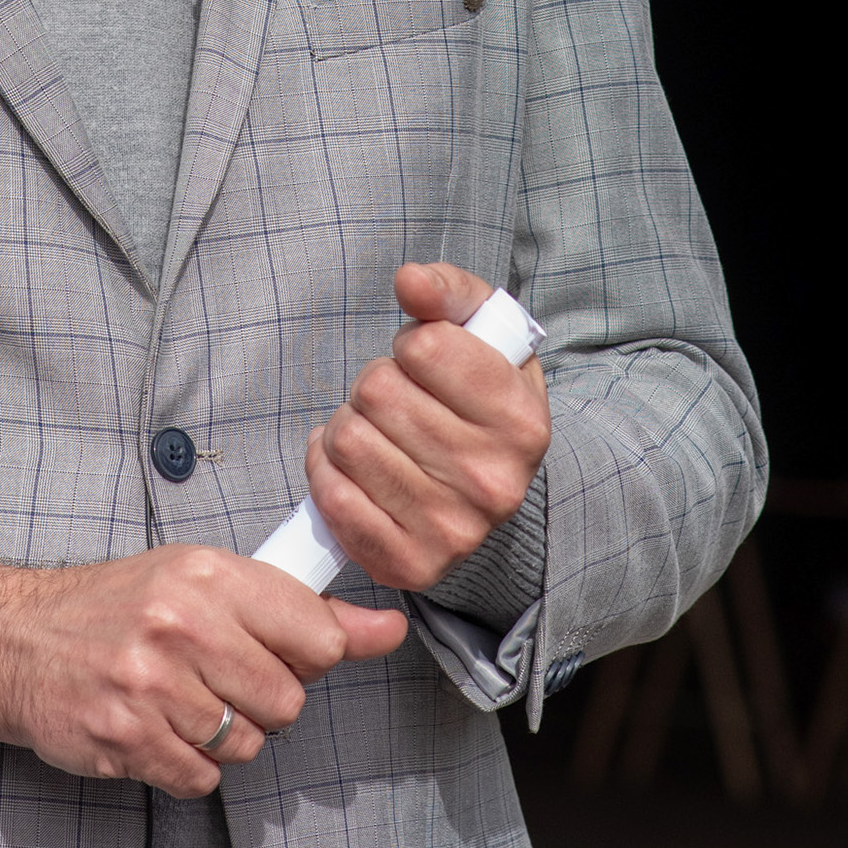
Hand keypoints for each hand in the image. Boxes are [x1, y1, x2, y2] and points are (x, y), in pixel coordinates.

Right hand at [0, 544, 405, 795]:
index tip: (293, 652)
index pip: (317, 636)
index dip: (314, 653)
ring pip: (246, 744)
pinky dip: (187, 764)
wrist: (19, 640)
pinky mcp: (125, 740)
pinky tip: (159, 728)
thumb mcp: (203, 579)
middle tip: (222, 676)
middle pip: (286, 701)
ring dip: (224, 734)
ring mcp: (150, 687)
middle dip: (264, 699)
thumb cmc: (120, 605)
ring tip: (183, 699)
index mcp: (208, 575)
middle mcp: (181, 626)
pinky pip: (200, 778)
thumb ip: (296, 606)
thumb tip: (387, 629)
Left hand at [304, 263, 550, 594]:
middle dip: (375, 384)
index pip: (425, 348)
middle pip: (378, 392)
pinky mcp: (411, 566)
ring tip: (377, 432)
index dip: (412, 343)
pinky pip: (333, 499)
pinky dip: (326, 470)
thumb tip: (409, 281)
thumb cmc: (473, 389)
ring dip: (347, 425)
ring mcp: (455, 532)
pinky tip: (352, 467)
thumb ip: (446, 291)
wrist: (484, 479)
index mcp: (522, 420)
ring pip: (349, 441)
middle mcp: (495, 484)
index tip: (426, 360)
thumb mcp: (478, 329)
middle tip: (397, 401)